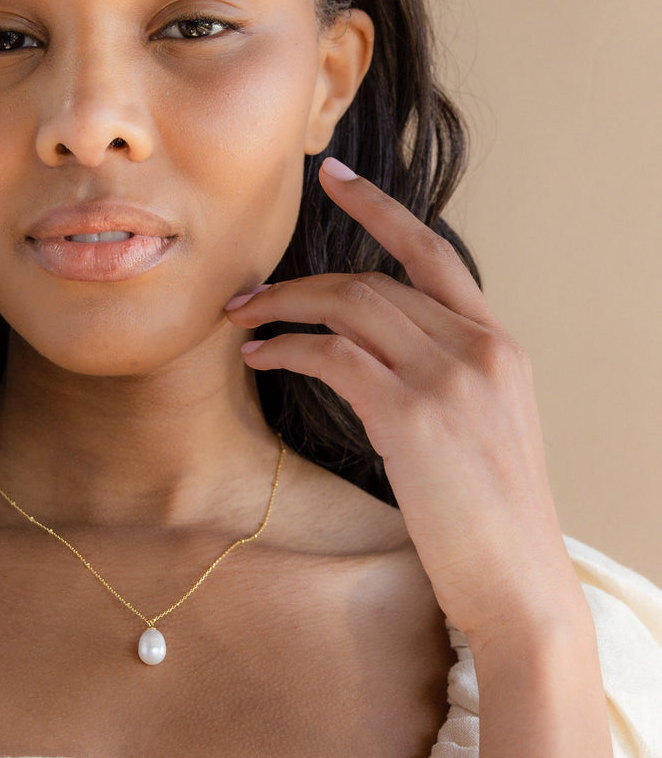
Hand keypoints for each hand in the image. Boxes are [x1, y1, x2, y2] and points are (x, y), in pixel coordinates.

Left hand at [226, 157, 581, 644]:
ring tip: (241, 322)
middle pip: (373, 280)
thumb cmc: (489, 516)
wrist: (516, 578)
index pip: (435, 255)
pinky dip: (288, 348)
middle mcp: (479, 348)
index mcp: (498, 346)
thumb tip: (372, 361)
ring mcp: (449, 377)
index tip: (335, 178)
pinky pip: (333, 355)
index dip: (380, 211)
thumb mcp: (481, 428)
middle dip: (300, 282)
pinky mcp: (413, 414)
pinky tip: (259, 358)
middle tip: (247, 297)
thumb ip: (441, 379)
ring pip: (350, 306)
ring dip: (284, 308)